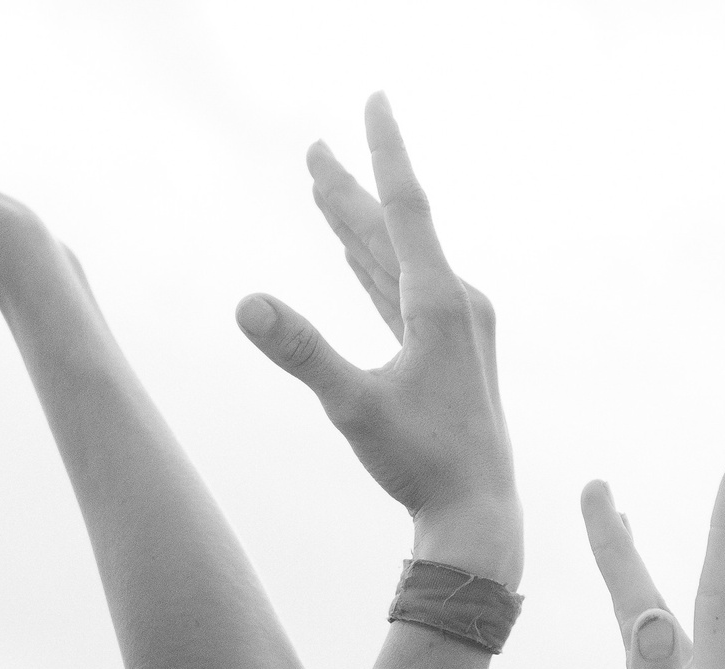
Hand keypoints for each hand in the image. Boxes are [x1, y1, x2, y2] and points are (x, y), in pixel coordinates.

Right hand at [238, 95, 518, 584]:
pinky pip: (400, 292)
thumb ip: (301, 351)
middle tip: (313, 146)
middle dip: (349, 189)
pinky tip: (354, 255)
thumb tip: (246, 302)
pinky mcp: (446, 350)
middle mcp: (455, 302)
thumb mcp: (352, 406)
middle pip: (391, 230)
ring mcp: (455, 326)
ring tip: (322, 188)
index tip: (374, 101)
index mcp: (439, 303)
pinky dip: (373, 267)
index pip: (404, 208)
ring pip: (394, 260)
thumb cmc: (421, 464)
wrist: (478, 512)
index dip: (382, 152)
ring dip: (356, 226)